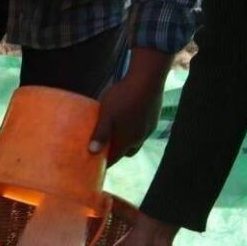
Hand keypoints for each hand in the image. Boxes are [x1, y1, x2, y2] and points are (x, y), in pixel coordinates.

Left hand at [91, 48, 171, 163]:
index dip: (105, 163)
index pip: (115, 158)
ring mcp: (149, 129)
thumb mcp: (106, 115)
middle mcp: (140, 138)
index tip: (97, 165)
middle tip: (106, 146)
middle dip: (117, 152)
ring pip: (137, 141)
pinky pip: (143, 130)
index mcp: (127, 140)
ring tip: (118, 132)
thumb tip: (92, 152)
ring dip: (128, 140)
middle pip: (127, 152)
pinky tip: (130, 119)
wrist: (148, 80)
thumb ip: (100, 133)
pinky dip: (135, 129)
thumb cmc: (123, 97)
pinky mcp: (154, 118)